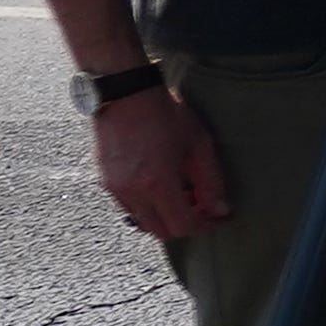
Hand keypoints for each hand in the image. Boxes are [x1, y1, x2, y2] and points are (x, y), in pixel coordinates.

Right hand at [93, 83, 229, 243]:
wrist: (126, 94)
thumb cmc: (166, 114)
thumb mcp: (198, 144)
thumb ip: (210, 181)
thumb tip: (220, 210)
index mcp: (156, 184)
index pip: (183, 226)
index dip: (205, 227)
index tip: (220, 219)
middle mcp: (131, 192)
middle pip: (161, 231)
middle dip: (186, 224)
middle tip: (204, 207)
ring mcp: (114, 188)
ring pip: (144, 221)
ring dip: (166, 216)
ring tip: (184, 192)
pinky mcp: (105, 181)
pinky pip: (130, 207)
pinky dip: (149, 206)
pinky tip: (163, 185)